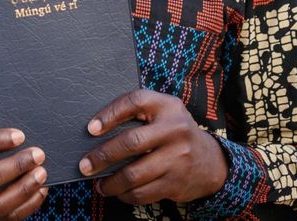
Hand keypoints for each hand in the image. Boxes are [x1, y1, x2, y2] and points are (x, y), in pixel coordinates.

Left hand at [78, 89, 226, 204]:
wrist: (211, 161)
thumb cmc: (173, 133)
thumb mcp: (163, 113)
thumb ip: (137, 114)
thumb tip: (95, 131)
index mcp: (168, 106)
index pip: (135, 102)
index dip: (110, 114)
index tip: (91, 129)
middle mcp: (175, 130)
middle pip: (131, 142)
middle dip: (103, 156)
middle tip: (85, 165)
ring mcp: (178, 158)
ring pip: (134, 173)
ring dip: (110, 182)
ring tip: (99, 184)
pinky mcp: (176, 183)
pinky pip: (143, 192)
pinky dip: (125, 194)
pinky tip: (118, 192)